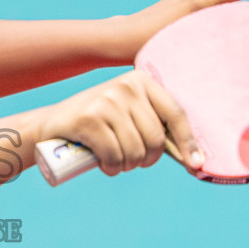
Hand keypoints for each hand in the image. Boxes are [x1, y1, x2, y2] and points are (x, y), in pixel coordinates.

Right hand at [35, 70, 201, 174]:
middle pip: (156, 139)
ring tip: (114, 161)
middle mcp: (126, 86)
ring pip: (135, 151)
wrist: (52, 124)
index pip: (175, 113)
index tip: (196, 165)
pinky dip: (111, 167)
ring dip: (126, 165)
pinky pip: (114, 155)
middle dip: (146, 159)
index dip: (188, 142)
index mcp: (141, 81)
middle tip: (133, 162)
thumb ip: (154, 123)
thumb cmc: (98, 123)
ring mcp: (106, 101)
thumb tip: (193, 157)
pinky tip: (103, 163)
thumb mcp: (127, 112)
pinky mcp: (89, 118)